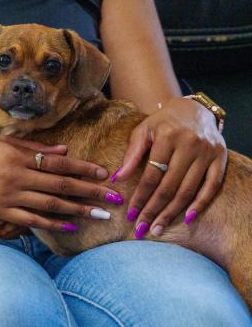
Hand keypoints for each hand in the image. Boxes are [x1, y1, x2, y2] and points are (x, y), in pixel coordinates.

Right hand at [0, 136, 115, 232]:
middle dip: (90, 191)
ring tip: (100, 214)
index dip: (82, 168)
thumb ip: (35, 147)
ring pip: (50, 205)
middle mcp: (16, 177)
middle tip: (114, 197)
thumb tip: (65, 151)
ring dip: (78, 210)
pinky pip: (32, 220)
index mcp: (18, 156)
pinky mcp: (1, 212)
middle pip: (60, 185)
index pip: (58, 162)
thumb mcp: (4, 142)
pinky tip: (70, 225)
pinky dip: (53, 224)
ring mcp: (9, 196)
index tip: (104, 173)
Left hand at [113, 96, 226, 236]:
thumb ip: (131, 154)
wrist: (194, 109)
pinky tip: (187, 218)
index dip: (140, 197)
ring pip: (189, 190)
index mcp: (167, 137)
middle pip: (169, 186)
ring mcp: (207, 153)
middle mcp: (189, 145)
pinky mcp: (220, 159)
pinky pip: (212, 187)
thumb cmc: (163, 122)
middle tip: (142, 229)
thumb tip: (117, 178)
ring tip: (158, 228)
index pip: (151, 175)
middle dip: (154, 210)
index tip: (130, 214)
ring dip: (173, 212)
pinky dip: (200, 204)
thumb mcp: (143, 131)